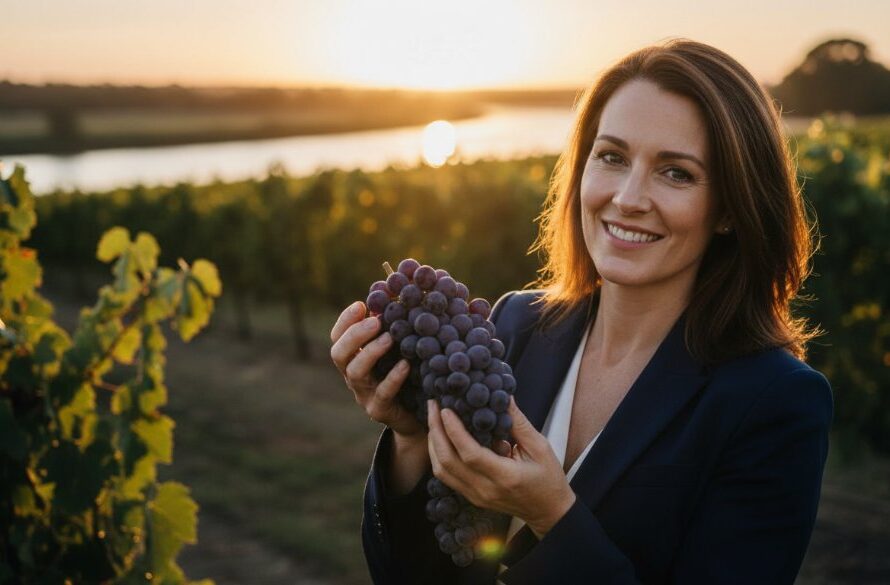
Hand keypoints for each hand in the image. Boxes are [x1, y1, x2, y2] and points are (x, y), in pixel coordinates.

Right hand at [330, 301, 424, 438]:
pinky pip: (382, 394)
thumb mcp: (399, 349)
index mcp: (354, 358)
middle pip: (339, 353)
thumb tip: (398, 292)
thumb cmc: (408, 374)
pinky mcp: (379, 411)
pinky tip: (405, 364)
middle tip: (375, 321)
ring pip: (356, 373)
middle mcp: (353, 375)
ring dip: (371, 352)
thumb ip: (394, 326)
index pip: (338, 337)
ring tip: (389, 338)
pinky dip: (393, 377)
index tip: (361, 304)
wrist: (418, 414)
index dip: (345, 320)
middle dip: (354, 335)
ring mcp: (363, 394)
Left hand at [427, 397, 575, 537]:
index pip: (470, 454)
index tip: (445, 409)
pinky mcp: (472, 497)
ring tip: (433, 420)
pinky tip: (440, 438)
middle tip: (433, 406)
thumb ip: (519, 423)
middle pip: (447, 462)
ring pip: (441, 471)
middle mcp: (486, 489)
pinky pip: (447, 477)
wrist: (548, 511)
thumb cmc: (548, 478)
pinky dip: (439, 456)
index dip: (454, 431)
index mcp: (505, 476)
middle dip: (435, 432)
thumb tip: (503, 396)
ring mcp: (476, 496)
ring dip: (433, 444)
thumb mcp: (540, 447)